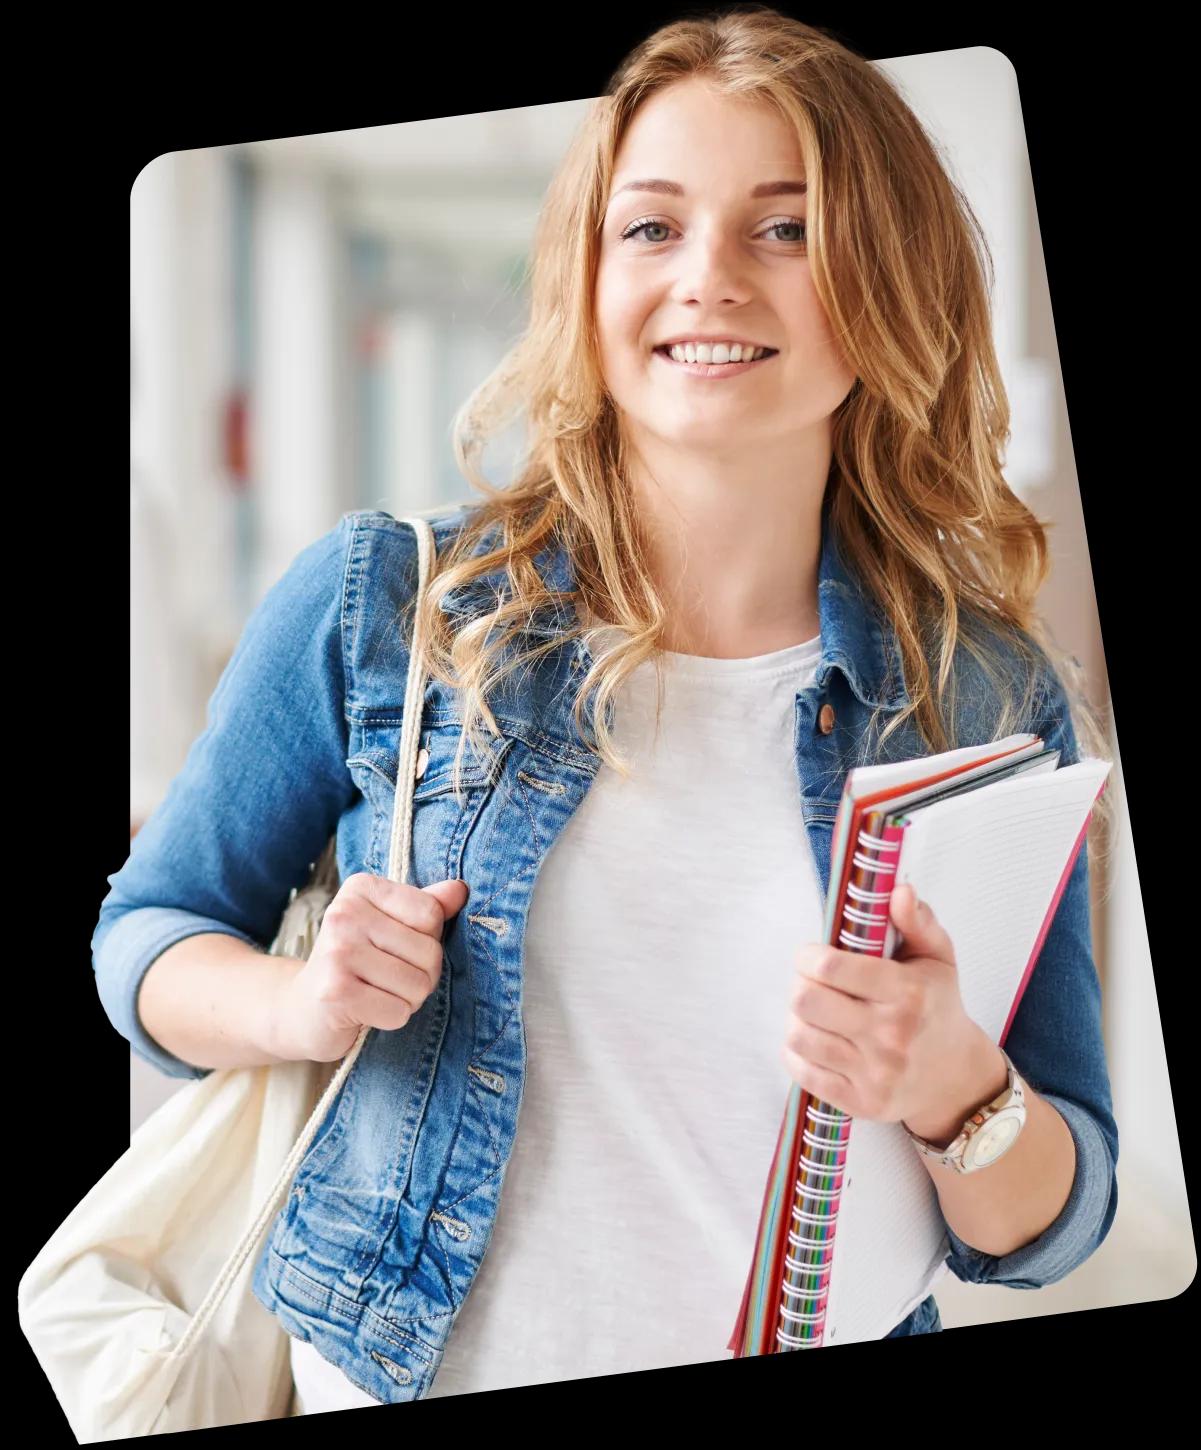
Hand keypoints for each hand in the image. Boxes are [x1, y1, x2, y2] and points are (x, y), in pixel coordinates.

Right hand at [272, 873, 469, 1062]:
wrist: (302, 1007)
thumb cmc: (355, 961)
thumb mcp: (389, 924)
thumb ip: (426, 906)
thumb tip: (460, 889)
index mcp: (361, 888)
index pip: (431, 913)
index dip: (428, 940)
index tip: (399, 947)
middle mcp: (345, 914)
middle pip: (429, 951)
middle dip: (421, 975)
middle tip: (388, 979)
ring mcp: (338, 952)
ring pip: (418, 985)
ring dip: (407, 999)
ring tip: (377, 993)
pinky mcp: (336, 992)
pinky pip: (398, 1012)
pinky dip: (390, 1018)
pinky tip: (366, 1010)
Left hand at [781, 883, 983, 1124]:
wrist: (956, 1078)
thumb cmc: (938, 1007)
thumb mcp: (938, 957)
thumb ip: (917, 920)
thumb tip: (898, 890)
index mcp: (908, 993)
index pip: (831, 967)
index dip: (808, 955)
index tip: (811, 955)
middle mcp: (891, 1035)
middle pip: (806, 1000)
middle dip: (800, 984)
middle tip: (811, 982)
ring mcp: (876, 1073)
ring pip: (799, 1036)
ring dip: (797, 1018)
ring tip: (815, 1011)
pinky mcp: (862, 1103)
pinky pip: (803, 1072)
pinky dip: (797, 1053)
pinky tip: (815, 1040)